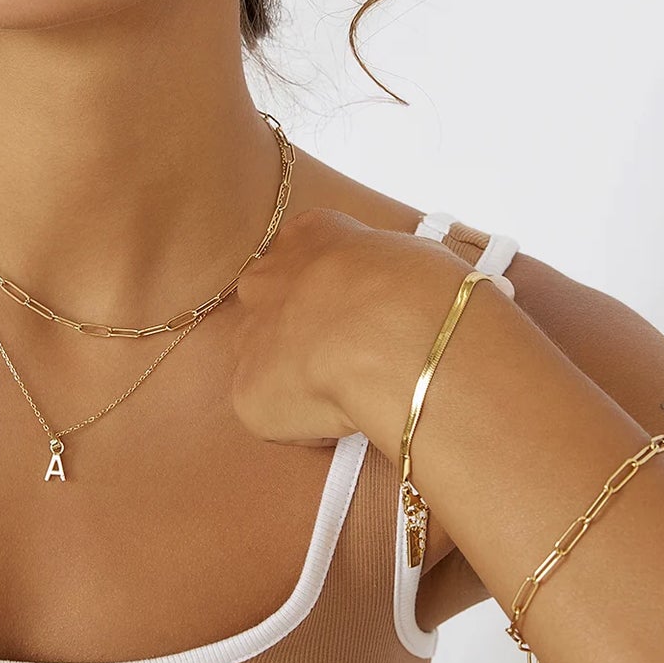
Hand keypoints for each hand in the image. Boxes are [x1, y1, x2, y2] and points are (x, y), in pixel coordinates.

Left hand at [226, 206, 494, 449]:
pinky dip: (308, 426)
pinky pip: (276, 417)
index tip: (361, 318)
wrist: (390, 334)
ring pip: (267, 364)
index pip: (308, 262)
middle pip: (273, 309)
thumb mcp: (410, 256)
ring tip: (349, 394)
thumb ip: (382, 273)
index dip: (335, 295)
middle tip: (350, 360)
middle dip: (303, 335)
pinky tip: (344, 419)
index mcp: (307, 236)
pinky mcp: (244, 389)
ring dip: (300, 380)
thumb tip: (394, 299)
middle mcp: (264, 278)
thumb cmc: (419, 290)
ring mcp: (248, 334)